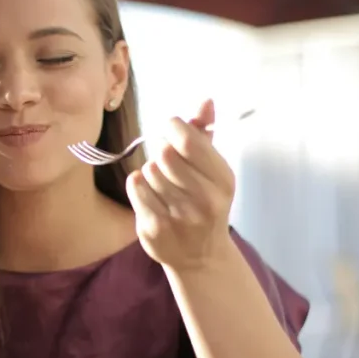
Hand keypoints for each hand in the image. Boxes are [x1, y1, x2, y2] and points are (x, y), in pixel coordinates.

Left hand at [126, 99, 236, 269]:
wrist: (201, 257)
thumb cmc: (205, 202)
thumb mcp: (213, 169)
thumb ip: (205, 133)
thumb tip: (205, 100)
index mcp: (223, 180)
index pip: (188, 140)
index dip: (173, 128)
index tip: (172, 132)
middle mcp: (204, 200)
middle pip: (164, 153)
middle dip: (161, 150)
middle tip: (166, 160)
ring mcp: (178, 217)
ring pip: (149, 169)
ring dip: (152, 171)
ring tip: (164, 184)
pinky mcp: (154, 228)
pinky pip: (136, 186)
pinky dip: (139, 185)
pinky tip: (152, 196)